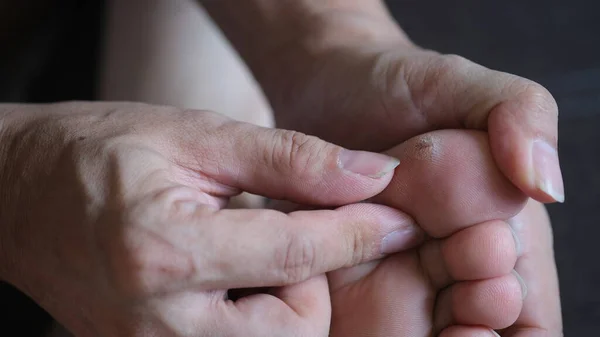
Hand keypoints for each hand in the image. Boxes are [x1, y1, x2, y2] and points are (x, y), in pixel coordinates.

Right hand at [0, 102, 422, 336]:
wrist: (23, 195)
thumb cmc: (102, 152)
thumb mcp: (196, 136)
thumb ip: (289, 161)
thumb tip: (371, 177)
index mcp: (165, 252)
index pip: (296, 254)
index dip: (360, 231)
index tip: (399, 217)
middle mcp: (157, 322)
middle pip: (294, 328)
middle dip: (311, 282)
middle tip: (277, 229)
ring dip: (283, 303)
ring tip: (242, 250)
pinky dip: (255, 317)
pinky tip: (230, 276)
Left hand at [255, 11, 562, 335]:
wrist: (322, 86)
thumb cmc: (396, 82)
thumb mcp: (461, 83)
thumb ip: (519, 115)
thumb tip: (546, 185)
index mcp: (496, 229)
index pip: (526, 311)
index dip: (514, 321)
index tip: (488, 296)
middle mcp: (448, 264)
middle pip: (476, 329)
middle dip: (472, 328)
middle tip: (459, 304)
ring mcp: (395, 275)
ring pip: (419, 334)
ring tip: (426, 319)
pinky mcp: (343, 275)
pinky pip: (359, 323)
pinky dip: (368, 331)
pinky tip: (361, 318)